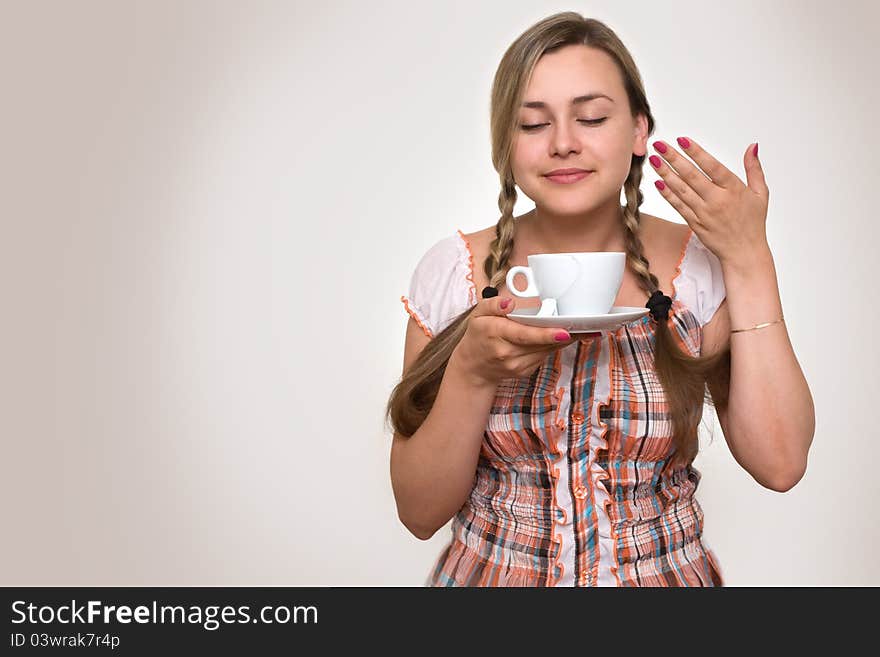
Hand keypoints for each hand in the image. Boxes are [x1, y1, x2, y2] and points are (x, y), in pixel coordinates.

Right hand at [450, 295, 575, 387]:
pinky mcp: (525, 372)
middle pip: (542, 344)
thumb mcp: (477, 315)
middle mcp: (508, 354)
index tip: (565, 332)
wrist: (473, 368)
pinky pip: (544, 356)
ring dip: (561, 340)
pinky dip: (551, 346)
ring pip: (547, 350)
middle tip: (584, 325)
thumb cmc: (478, 337)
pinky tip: (556, 337)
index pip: (525, 335)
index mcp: (496, 334)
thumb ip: (492, 305)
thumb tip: (508, 303)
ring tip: (576, 328)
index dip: (547, 335)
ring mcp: (517, 366)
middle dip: (564, 335)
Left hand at [649, 137, 770, 267]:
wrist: (744, 252)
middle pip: (692, 176)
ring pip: (682, 190)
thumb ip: (754, 169)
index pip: (712, 166)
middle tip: (660, 145)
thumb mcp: (761, 193)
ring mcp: (704, 213)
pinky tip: (658, 182)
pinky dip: (667, 194)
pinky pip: (678, 206)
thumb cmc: (753, 222)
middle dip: (674, 158)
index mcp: (734, 189)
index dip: (696, 152)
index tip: (682, 139)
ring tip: (654, 160)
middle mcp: (717, 200)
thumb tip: (752, 146)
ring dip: (666, 174)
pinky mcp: (695, 223)